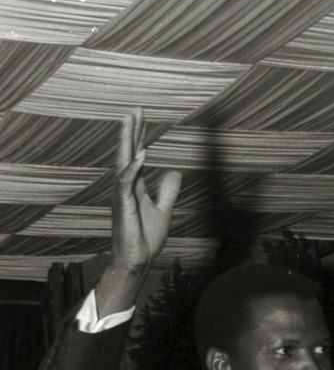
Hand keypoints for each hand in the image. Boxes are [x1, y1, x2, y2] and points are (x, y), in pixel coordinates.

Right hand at [112, 107, 181, 273]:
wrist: (138, 260)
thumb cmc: (145, 239)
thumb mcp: (163, 210)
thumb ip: (167, 191)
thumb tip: (175, 172)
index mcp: (134, 186)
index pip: (136, 155)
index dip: (139, 136)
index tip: (141, 116)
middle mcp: (125, 187)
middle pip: (127, 153)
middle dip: (131, 130)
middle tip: (135, 109)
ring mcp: (122, 196)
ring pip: (123, 162)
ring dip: (127, 142)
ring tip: (130, 121)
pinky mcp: (123, 206)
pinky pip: (126, 183)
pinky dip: (133, 168)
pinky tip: (140, 154)